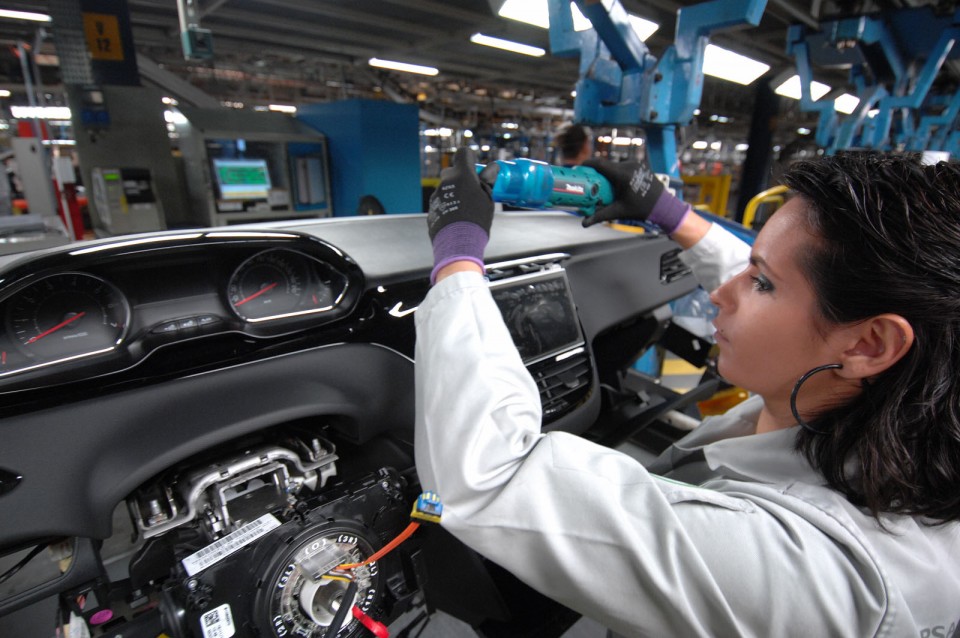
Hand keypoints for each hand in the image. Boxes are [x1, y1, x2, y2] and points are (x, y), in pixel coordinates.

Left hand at [427, 148, 499, 282]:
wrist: (458, 241)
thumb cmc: (477, 218)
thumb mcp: (487, 199)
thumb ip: (487, 181)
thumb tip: (493, 167)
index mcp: (462, 174)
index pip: (463, 154)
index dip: (470, 159)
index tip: (475, 169)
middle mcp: (447, 180)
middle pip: (452, 171)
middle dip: (460, 177)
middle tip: (471, 193)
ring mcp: (437, 194)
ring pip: (446, 187)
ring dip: (453, 193)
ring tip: (464, 210)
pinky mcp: (432, 206)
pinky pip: (441, 200)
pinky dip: (447, 205)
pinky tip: (455, 218)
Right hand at [580, 158, 663, 227]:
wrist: (663, 206)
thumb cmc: (641, 209)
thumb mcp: (618, 212)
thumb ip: (600, 215)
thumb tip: (585, 223)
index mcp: (623, 175)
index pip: (601, 165)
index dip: (588, 164)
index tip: (581, 167)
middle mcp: (630, 166)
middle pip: (607, 166)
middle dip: (597, 172)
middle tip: (590, 180)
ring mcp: (636, 164)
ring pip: (615, 165)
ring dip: (608, 172)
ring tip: (604, 183)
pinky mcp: (640, 164)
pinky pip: (624, 166)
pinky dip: (617, 172)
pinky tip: (616, 182)